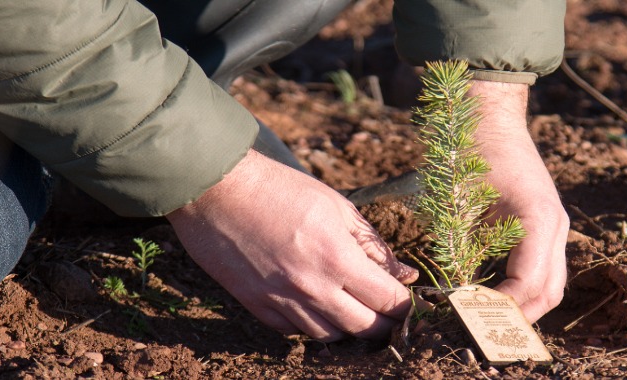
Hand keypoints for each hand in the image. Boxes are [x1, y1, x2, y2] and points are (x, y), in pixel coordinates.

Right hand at [167, 149, 418, 340]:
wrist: (216, 189)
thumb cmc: (280, 189)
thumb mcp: (337, 207)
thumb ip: (373, 245)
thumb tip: (404, 274)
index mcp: (338, 259)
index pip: (387, 299)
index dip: (405, 306)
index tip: (409, 303)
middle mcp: (313, 287)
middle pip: (364, 328)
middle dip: (385, 325)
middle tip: (390, 316)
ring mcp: (282, 301)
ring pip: (330, 336)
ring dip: (348, 327)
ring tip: (354, 311)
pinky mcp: (256, 305)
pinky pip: (294, 331)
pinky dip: (311, 325)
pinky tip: (316, 307)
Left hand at [469, 80, 568, 321]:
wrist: (488, 116)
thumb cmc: (471, 155)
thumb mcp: (460, 206)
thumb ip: (463, 251)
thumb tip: (459, 293)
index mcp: (538, 219)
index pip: (529, 283)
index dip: (502, 307)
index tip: (470, 314)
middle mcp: (555, 226)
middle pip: (550, 291)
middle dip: (518, 315)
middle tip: (481, 326)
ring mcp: (555, 225)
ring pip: (552, 281)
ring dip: (523, 302)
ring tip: (487, 314)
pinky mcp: (546, 223)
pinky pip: (544, 265)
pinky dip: (524, 284)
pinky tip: (494, 289)